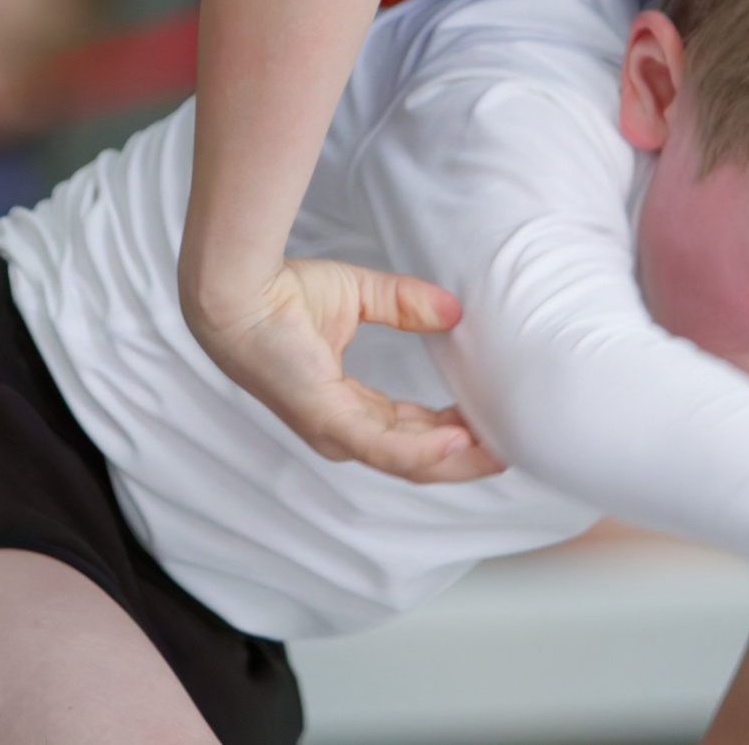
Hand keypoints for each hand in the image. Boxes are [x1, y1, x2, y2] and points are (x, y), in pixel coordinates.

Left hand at [188, 258, 502, 482]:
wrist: (237, 288)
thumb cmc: (280, 293)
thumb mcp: (358, 296)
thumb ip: (405, 305)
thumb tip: (453, 311)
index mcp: (347, 407)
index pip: (409, 430)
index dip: (453, 431)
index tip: (493, 423)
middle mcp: (342, 429)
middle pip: (415, 457)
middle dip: (465, 457)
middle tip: (512, 448)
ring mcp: (334, 430)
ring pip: (406, 460)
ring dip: (455, 460)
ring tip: (500, 452)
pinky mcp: (326, 419)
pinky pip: (381, 445)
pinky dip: (422, 448)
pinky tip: (460, 441)